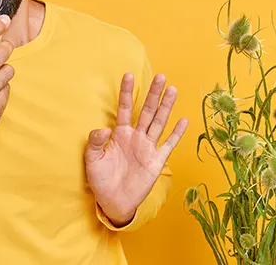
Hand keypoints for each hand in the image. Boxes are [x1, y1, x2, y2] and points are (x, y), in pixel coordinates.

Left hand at [84, 73, 188, 225]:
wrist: (113, 201)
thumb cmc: (101, 179)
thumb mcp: (92, 159)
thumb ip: (96, 142)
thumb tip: (104, 128)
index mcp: (120, 134)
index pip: (124, 108)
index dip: (126, 92)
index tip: (128, 74)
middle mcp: (136, 137)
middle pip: (146, 111)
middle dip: (153, 94)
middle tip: (160, 76)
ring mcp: (148, 148)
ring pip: (159, 122)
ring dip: (166, 107)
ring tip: (173, 90)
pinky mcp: (156, 161)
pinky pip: (168, 144)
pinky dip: (176, 133)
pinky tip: (183, 120)